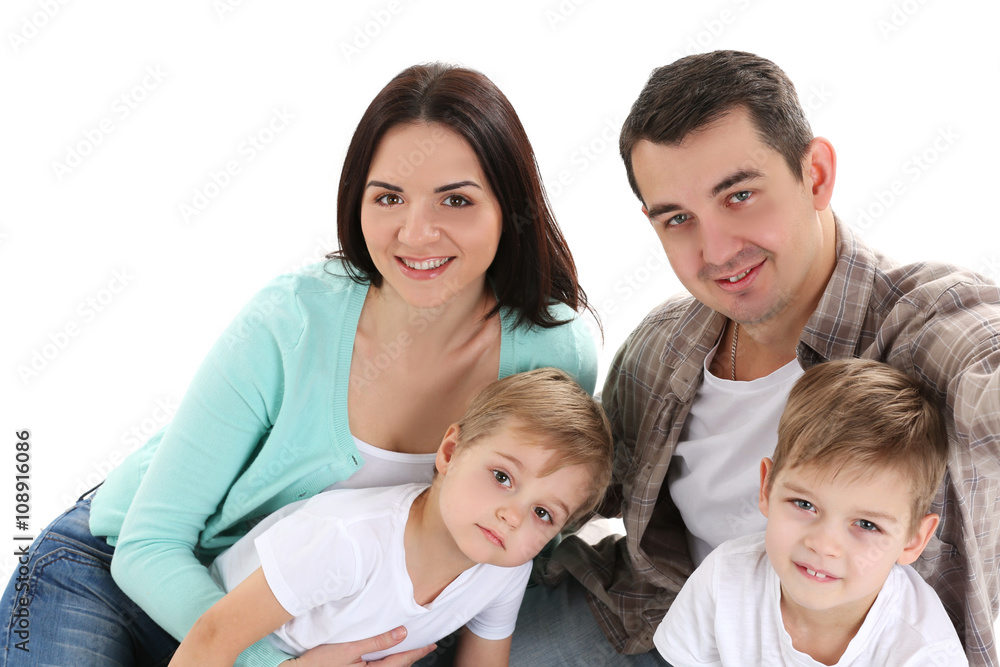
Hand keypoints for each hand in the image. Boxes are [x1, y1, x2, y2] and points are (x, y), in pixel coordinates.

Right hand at [282, 626, 435, 665]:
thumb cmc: (318, 663)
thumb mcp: (349, 649)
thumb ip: (377, 642)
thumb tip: (401, 633)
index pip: (403, 660)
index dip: (419, 651)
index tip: (432, 643)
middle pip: (398, 666)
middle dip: (412, 655)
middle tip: (426, 644)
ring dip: (400, 658)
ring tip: (409, 646)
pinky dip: (387, 659)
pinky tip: (386, 652)